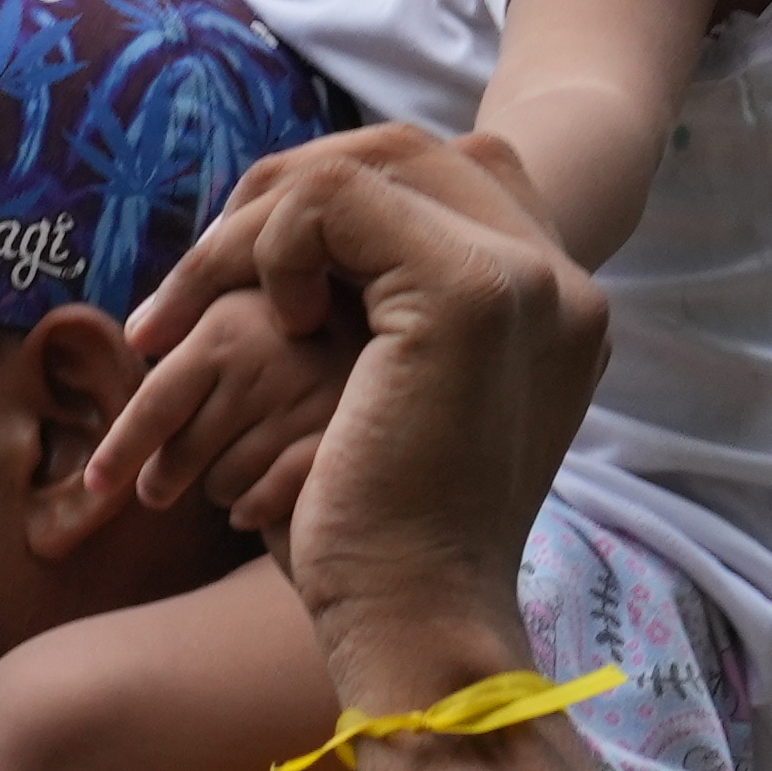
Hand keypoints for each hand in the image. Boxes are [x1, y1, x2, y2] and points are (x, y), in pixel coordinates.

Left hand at [114, 123, 606, 694]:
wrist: (415, 621)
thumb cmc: (385, 540)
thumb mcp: (399, 403)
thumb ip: (396, 317)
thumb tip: (315, 238)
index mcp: (556, 307)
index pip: (446, 175)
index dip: (338, 202)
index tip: (269, 277)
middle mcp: (561, 281)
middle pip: (407, 149)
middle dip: (289, 193)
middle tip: (211, 269)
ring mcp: (526, 278)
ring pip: (363, 164)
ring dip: (262, 222)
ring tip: (224, 304)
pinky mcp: (468, 290)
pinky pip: (335, 197)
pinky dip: (275, 244)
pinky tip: (275, 320)